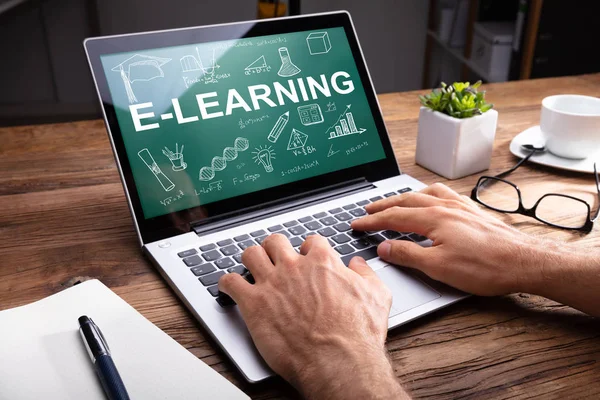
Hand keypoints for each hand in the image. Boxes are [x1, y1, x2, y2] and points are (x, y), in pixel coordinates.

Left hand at [218, 234, 407, 398]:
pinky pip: (230, 282)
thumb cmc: (357, 334)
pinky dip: (226, 283)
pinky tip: (227, 287)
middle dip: (275, 248)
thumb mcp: (377, 296)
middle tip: (275, 258)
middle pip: (276, 241)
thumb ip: (366, 274)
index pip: (311, 241)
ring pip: (251, 253)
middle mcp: (294, 267)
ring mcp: (272, 283)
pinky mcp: (254, 304)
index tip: (306, 258)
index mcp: (322, 262)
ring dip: (250, 259)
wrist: (338, 361)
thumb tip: (358, 265)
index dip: (308, 249)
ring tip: (251, 266)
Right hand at [351, 183, 552, 295]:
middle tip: (367, 209)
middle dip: (383, 205)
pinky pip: (444, 194)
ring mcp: (460, 206)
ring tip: (394, 200)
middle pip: (406, 201)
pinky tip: (432, 199)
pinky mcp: (472, 211)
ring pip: (425, 194)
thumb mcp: (438, 267)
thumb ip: (408, 254)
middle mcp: (445, 206)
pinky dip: (429, 194)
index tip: (356, 223)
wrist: (523, 262)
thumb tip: (384, 248)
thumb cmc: (485, 267)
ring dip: (405, 197)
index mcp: (433, 218)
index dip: (372, 221)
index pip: (393, 217)